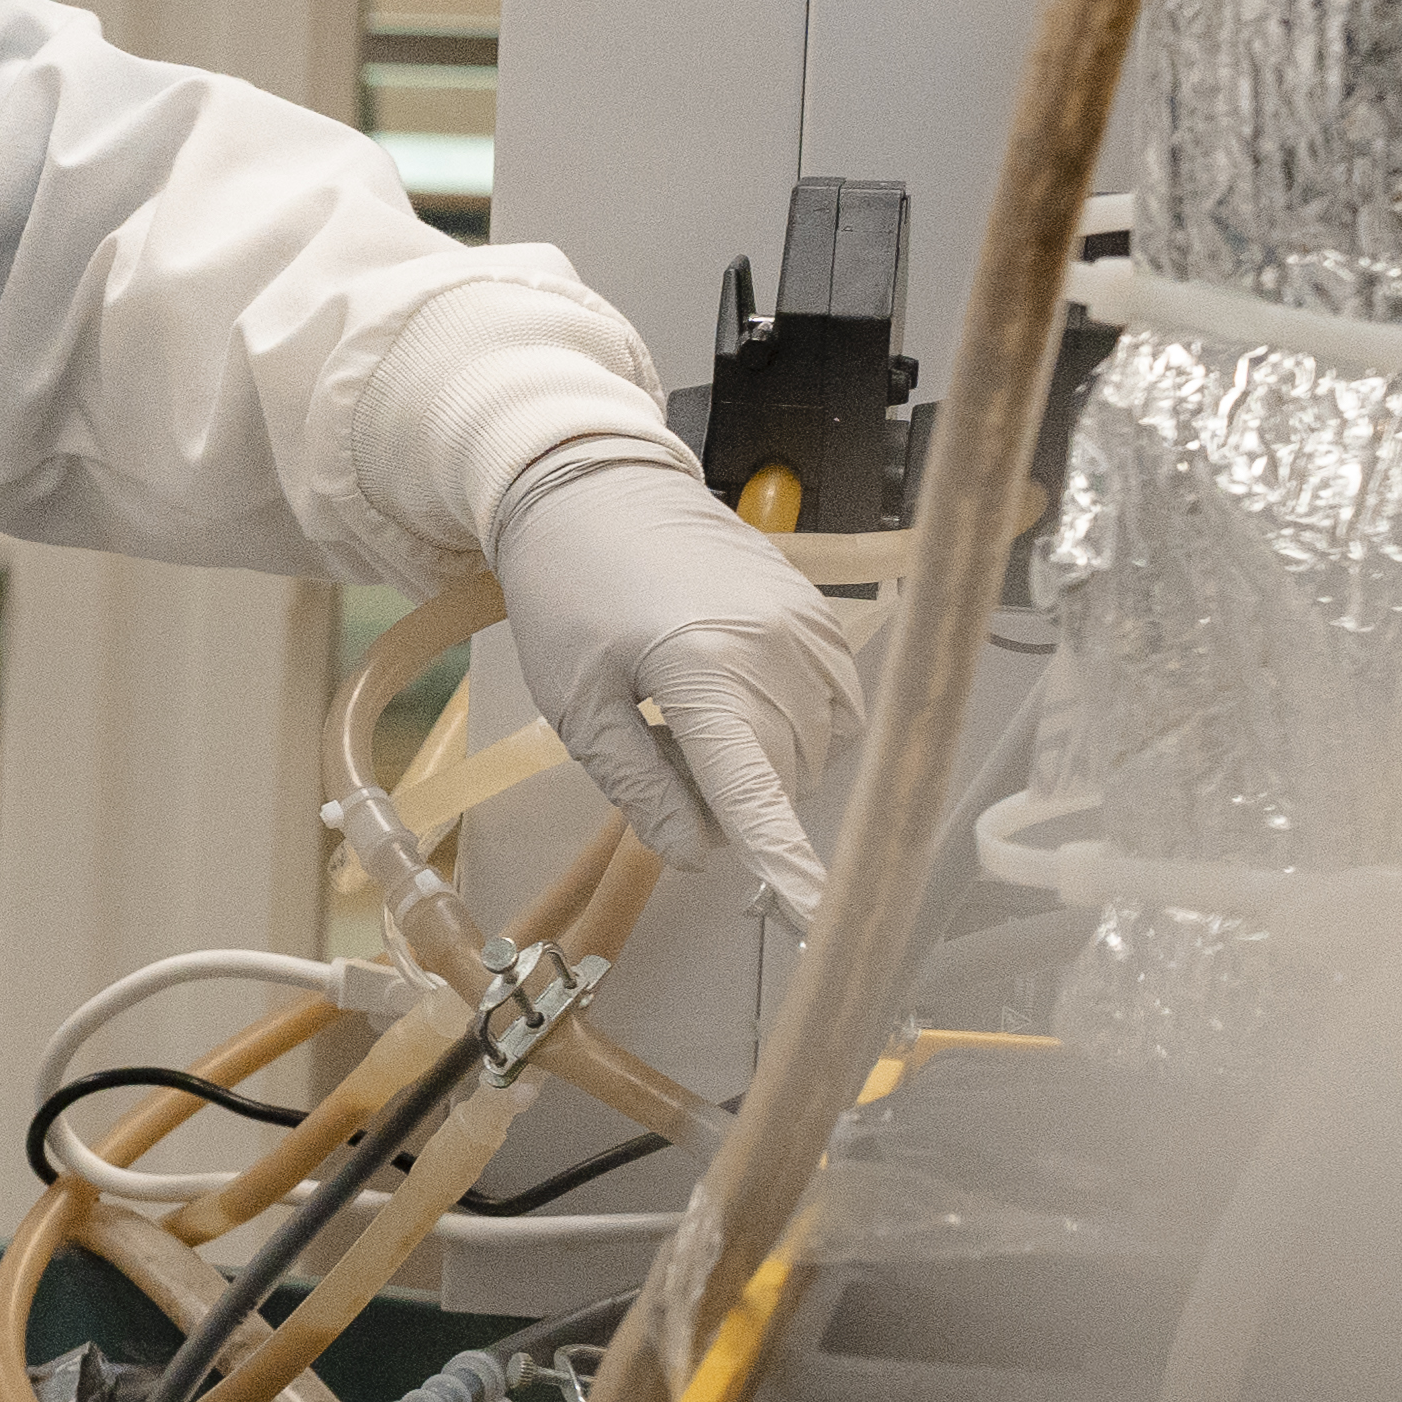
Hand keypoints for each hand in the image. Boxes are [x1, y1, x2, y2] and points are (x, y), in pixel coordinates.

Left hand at [483, 448, 864, 920]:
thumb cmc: (567, 592)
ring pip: (812, 751)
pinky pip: (834, 706)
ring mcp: (808, 626)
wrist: (590, 486)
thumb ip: (638, 786)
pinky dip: (794, 727)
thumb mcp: (578, 703)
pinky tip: (737, 701)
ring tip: (688, 714)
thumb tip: (695, 854)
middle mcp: (775, 648)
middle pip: (780, 781)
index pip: (756, 792)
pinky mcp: (819, 612)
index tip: (817, 915)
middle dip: (728, 797)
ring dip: (762, 761)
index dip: (785, 862)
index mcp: (705, 672)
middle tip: (656, 750)